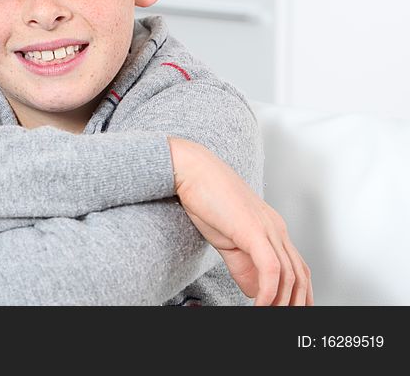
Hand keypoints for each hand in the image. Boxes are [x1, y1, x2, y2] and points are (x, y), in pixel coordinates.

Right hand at [168, 137, 312, 305]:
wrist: (191, 170)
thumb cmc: (205, 198)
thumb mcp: (227, 239)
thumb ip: (243, 265)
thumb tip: (256, 291)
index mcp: (272, 230)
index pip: (298, 269)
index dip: (299, 295)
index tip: (290, 312)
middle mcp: (276, 229)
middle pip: (300, 276)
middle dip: (296, 304)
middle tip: (283, 322)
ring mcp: (268, 229)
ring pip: (290, 275)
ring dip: (282, 303)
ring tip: (269, 316)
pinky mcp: (254, 230)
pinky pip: (271, 268)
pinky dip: (269, 292)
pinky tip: (259, 304)